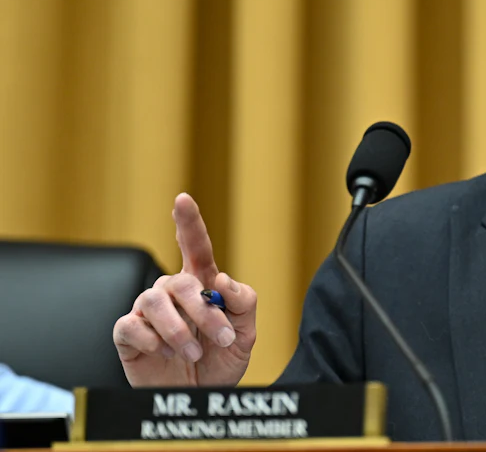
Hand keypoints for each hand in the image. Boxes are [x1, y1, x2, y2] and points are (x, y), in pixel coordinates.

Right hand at [113, 194, 256, 386]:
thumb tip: (223, 280)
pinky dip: (153, 341)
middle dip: (204, 311)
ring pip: (153, 300)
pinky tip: (166, 354)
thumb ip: (243, 304)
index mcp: (202, 285)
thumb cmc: (222, 361)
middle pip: (181, 282)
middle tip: (222, 338)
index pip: (195, 246)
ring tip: (194, 354)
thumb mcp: (246, 334)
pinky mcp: (128, 334)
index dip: (188, 222)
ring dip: (179, 330)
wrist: (202, 399)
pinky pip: (130, 325)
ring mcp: (148, 312)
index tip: (183, 199)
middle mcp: (173, 292)